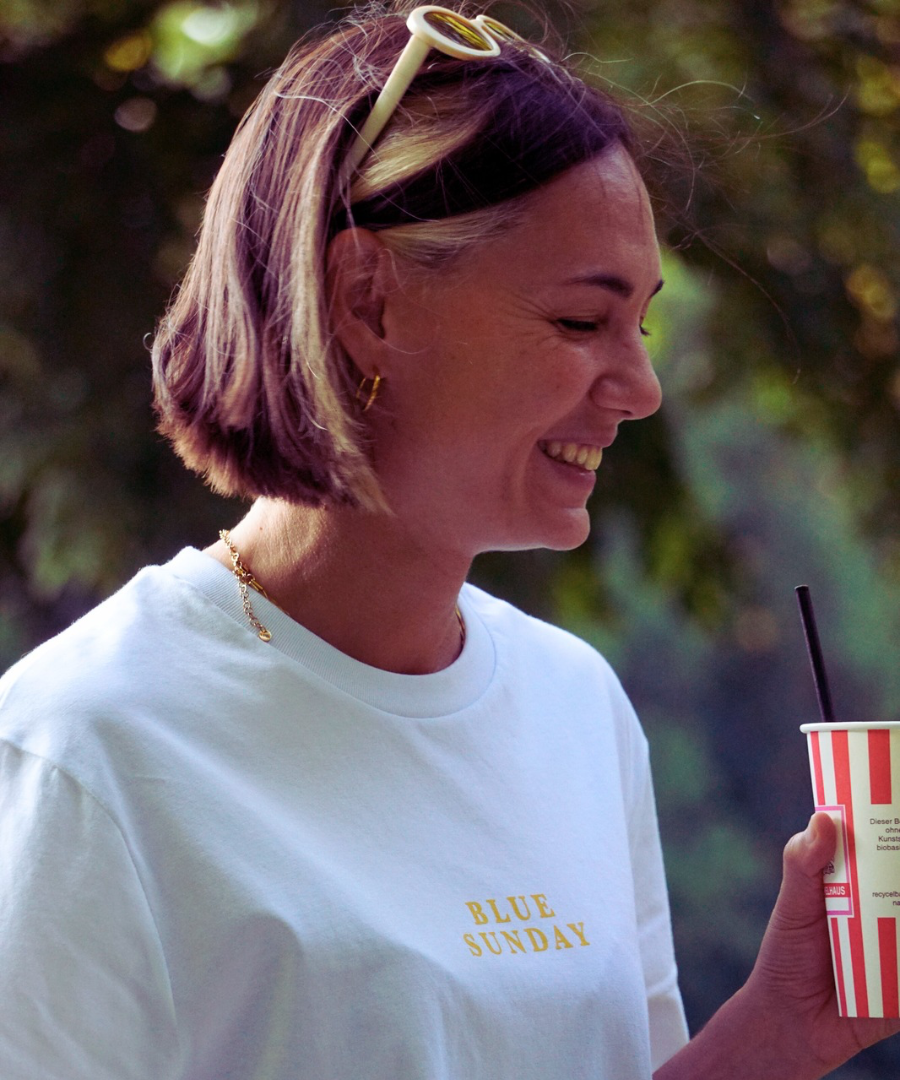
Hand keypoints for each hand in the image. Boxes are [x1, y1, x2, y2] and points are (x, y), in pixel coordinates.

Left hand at [655, 813, 899, 1079]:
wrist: (793, 1024)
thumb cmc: (788, 957)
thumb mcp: (794, 905)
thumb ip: (804, 863)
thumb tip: (824, 819)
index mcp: (858, 883)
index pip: (884, 845)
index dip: (891, 825)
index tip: (897, 802)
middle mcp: (885, 907)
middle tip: (892, 873)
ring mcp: (899, 943)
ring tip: (893, 918)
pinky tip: (899, 948)